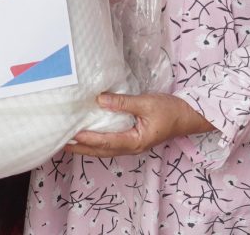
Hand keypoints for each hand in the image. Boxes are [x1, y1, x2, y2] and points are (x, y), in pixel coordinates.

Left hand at [66, 92, 213, 157]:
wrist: (189, 116)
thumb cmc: (170, 110)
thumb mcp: (146, 103)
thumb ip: (122, 103)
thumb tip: (99, 100)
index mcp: (135, 141)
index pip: (106, 142)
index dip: (88, 139)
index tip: (71, 134)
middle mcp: (131, 147)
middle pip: (101, 151)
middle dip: (81, 148)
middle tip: (60, 143)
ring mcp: (132, 145)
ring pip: (104, 150)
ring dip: (86, 147)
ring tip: (68, 142)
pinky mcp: (133, 139)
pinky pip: (110, 144)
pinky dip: (96, 142)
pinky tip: (87, 136)